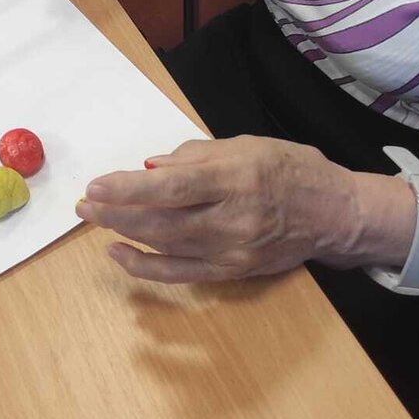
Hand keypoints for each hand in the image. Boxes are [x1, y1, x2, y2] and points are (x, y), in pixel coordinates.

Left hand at [76, 136, 363, 282]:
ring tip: (96, 221)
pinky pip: (180, 273)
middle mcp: (232, 218)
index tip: (96, 187)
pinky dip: (146, 266)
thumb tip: (150, 168)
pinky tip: (120, 253)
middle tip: (84, 205)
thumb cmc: (289, 169)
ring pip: (166, 247)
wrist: (334, 214)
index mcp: (235, 178)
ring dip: (124, 234)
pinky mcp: (232, 271)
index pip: (173, 186)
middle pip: (162, 221)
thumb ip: (196, 155)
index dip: (129, 190)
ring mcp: (232, 250)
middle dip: (115, 214)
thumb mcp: (245, 145)